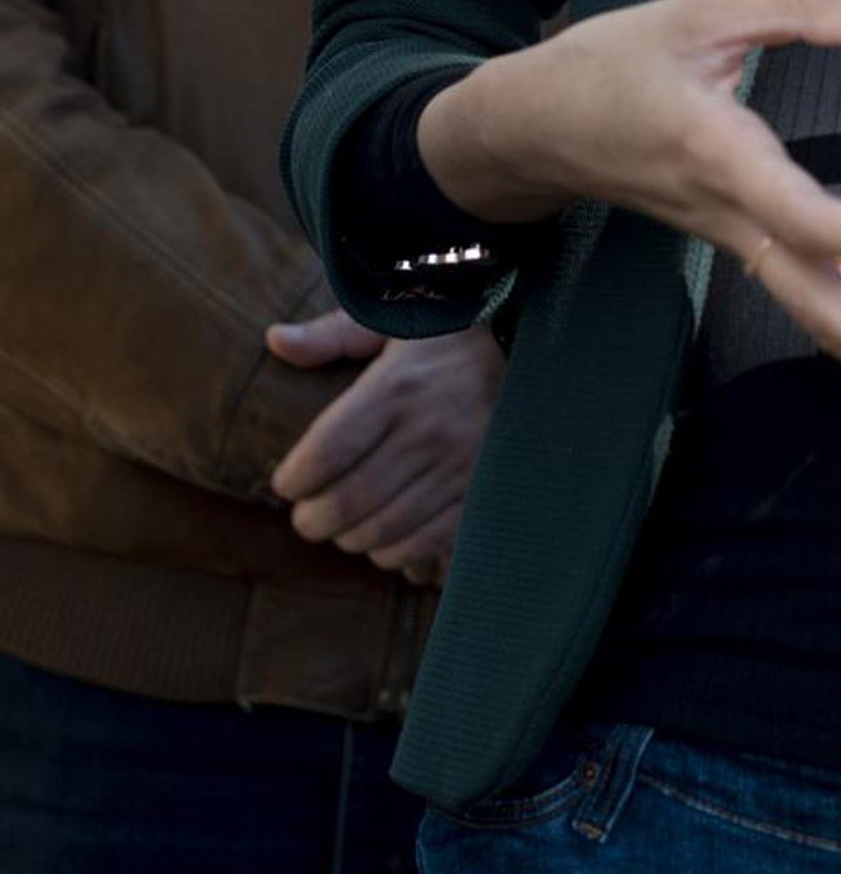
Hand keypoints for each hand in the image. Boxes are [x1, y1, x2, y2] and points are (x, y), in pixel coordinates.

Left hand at [266, 311, 504, 585]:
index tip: (286, 483)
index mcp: (397, 387)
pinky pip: (424, 544)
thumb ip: (332, 334)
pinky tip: (384, 539)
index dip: (294, 480)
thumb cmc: (450, 337)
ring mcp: (458, 468)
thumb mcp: (393, 322)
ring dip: (350, 538)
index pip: (325, 453)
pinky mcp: (481, 494)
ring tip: (341, 527)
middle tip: (306, 518)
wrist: (533, 353)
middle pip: (347, 500)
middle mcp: (427, 431)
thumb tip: (274, 340)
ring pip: (381, 529)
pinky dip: (393, 552)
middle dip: (313, 520)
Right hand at [421, 0, 840, 447]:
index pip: (800, 215)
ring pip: (812, 308)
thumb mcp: (702, 10)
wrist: (530, 127)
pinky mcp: (734, 241)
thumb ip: (802, 8)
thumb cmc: (611, 62)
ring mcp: (730, 238)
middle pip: (815, 301)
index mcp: (719, 154)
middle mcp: (728, 214)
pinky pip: (803, 291)